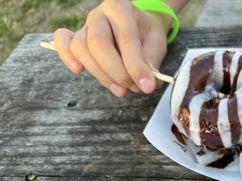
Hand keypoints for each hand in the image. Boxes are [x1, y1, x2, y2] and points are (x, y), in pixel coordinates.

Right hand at [53, 0, 170, 95]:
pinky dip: (67, 57)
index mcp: (122, 8)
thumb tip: (146, 83)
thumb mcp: (156, 43)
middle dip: (117, 72)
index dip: (136, 66)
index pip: (126, 38)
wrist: (137, 26)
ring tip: (121, 89)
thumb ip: (151, 61)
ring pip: (81, 49)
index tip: (147, 85)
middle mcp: (100, 14)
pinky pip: (63, 43)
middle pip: (98, 44)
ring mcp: (85, 26)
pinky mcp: (76, 38)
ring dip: (101, 75)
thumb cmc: (145, 33)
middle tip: (132, 87)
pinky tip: (78, 70)